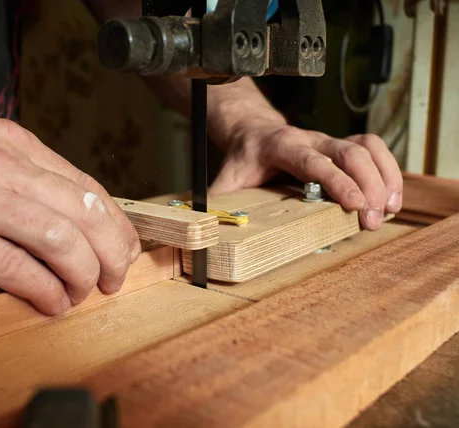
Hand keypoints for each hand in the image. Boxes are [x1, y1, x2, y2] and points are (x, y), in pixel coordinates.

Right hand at [0, 97, 140, 314]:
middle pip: (86, 215)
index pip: (88, 187)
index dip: (116, 225)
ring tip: (84, 292)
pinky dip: (46, 291)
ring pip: (60, 242)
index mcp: (15, 145)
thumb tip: (71, 210)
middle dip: (113, 254)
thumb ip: (26, 172)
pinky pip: (17, 269)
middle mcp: (3, 168)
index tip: (124, 248)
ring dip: (84, 275)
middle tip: (114, 278)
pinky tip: (53, 302)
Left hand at [210, 123, 402, 230]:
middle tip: (373, 222)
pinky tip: (392, 198)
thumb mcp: (226, 180)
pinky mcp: (342, 144)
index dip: (338, 182)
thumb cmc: (243, 159)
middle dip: (368, 186)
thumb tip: (205, 231)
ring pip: (368, 147)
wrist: (253, 131)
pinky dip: (388, 171)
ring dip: (385, 176)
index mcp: (282, 147)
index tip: (356, 206)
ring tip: (390, 210)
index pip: (315, 162)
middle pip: (350, 152)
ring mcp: (329, 140)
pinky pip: (374, 149)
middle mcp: (310, 139)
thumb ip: (218, 203)